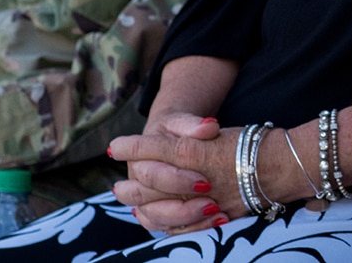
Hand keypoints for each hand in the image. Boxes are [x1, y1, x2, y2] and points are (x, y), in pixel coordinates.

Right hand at [109, 112, 231, 233]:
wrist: (175, 140)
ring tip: (215, 209)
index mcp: (138, 159)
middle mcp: (135, 183)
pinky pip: (167, 230)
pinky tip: (216, 220)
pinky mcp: (157, 216)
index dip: (176, 179)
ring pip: (154, 218)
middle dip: (178, 199)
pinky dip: (191, 228)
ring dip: (185, 218)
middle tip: (210, 196)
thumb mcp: (183, 121)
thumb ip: (193, 124)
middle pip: (147, 198)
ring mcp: (144, 202)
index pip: (150, 174)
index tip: (205, 181)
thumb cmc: (178, 130)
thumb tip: (209, 128)